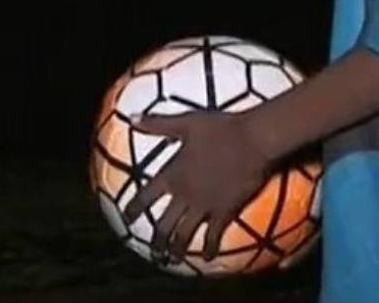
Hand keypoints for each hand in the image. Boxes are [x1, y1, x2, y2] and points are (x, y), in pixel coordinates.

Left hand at [122, 111, 272, 261]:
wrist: (252, 139)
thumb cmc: (220, 128)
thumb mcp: (186, 123)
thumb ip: (158, 124)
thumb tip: (131, 118)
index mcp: (172, 174)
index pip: (145, 196)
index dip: (134, 208)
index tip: (126, 218)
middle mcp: (184, 194)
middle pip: (163, 225)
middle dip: (157, 242)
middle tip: (154, 254)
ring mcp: (203, 205)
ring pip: (184, 235)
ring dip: (177, 250)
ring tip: (172, 260)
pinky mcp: (224, 211)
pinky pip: (213, 235)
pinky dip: (209, 248)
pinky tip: (207, 258)